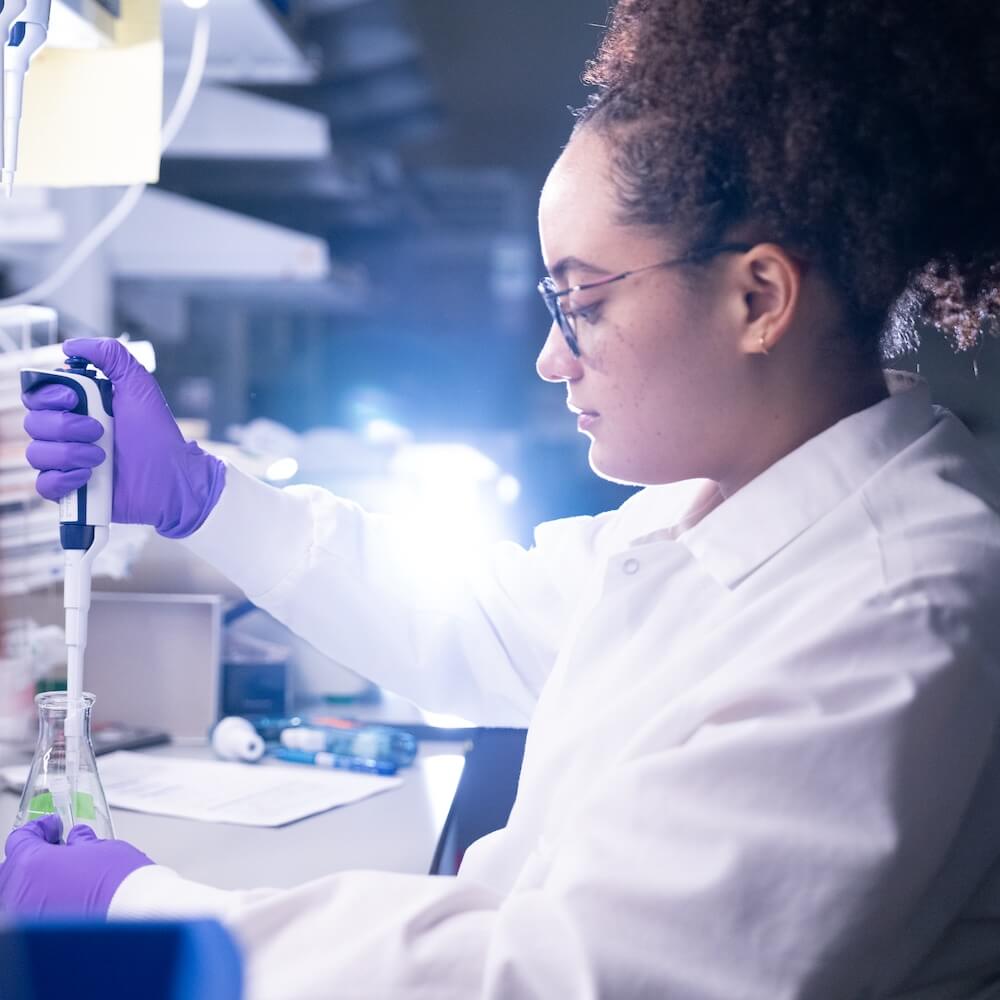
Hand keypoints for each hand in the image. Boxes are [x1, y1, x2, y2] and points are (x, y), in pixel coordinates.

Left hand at [0, 815, 153, 917]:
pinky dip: (42, 903)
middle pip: (13, 868)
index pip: (20, 839)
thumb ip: (80, 842)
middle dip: (33, 856)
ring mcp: (24, 916)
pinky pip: (30, 912)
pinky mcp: (35, 936)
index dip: (40, 828)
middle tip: (56, 848)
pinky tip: (63, 896)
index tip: (52, 826)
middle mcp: (18, 892)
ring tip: (62, 876)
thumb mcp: (101, 849)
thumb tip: (77, 840)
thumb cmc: (118, 883)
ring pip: (19, 893)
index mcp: (29, 864)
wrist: (134, 916)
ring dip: (37, 882)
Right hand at [22, 338, 225, 538]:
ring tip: (101, 457)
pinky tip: (88, 477)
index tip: (74, 398)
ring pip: (36, 453)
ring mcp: (67, 462)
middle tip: (99, 431)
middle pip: (33, 423)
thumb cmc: (157, 433)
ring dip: (69, 453)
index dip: (48, 396)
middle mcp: (67, 433)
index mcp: (79, 407)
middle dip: (66, 426)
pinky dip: (62, 480)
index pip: (37, 396)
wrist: (171, 476)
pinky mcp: (71, 490)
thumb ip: (110, 356)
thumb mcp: (139, 385)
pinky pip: (43, 485)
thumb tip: (72, 345)